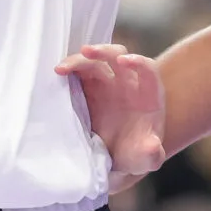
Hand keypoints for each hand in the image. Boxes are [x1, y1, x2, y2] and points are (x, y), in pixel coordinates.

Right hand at [56, 43, 164, 190]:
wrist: (116, 158)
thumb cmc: (135, 155)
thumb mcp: (145, 158)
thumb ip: (151, 153)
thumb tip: (152, 146)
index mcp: (147, 95)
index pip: (147, 70)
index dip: (138, 62)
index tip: (123, 62)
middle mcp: (127, 84)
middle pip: (118, 56)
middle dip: (103, 51)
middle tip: (86, 52)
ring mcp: (107, 84)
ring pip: (95, 62)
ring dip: (80, 60)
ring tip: (61, 69)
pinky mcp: (89, 88)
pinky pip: (79, 73)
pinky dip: (69, 70)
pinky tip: (59, 74)